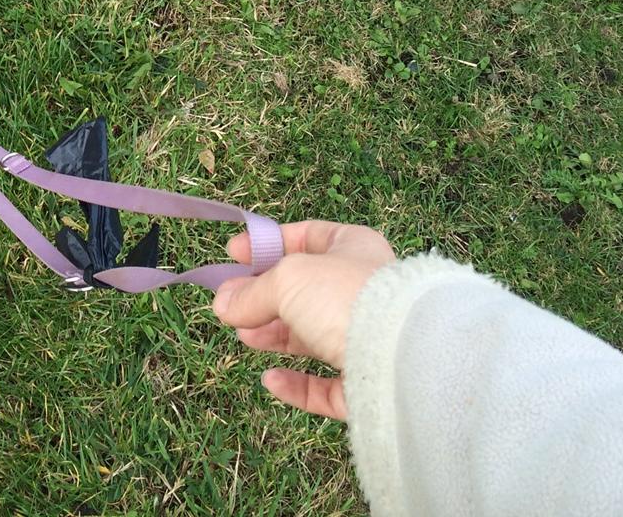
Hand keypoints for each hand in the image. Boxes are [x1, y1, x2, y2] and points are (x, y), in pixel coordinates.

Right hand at [213, 220, 394, 419]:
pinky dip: (297, 383)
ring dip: (275, 336)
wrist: (400, 358)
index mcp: (353, 248)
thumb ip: (252, 292)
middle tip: (229, 305)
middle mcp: (363, 290)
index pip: (306, 237)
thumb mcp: (287, 280)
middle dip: (265, 298)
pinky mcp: (367, 384)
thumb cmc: (345, 297)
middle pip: (304, 291)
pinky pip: (326, 384)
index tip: (233, 254)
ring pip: (313, 336)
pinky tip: (270, 380)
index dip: (267, 244)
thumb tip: (222, 304)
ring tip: (242, 336)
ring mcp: (367, 339)